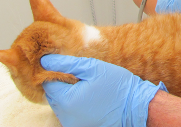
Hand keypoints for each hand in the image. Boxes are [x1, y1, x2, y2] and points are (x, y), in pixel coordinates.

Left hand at [41, 54, 166, 126]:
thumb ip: (68, 64)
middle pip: (53, 95)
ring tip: (86, 86)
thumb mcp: (93, 68)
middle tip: (80, 75)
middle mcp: (66, 117)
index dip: (56, 72)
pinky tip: (88, 97)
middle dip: (62, 83)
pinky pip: (69, 113)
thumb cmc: (116, 85)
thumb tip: (45, 60)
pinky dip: (74, 104)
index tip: (70, 67)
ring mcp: (72, 124)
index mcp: (67, 101)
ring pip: (60, 105)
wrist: (135, 106)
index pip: (48, 83)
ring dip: (68, 94)